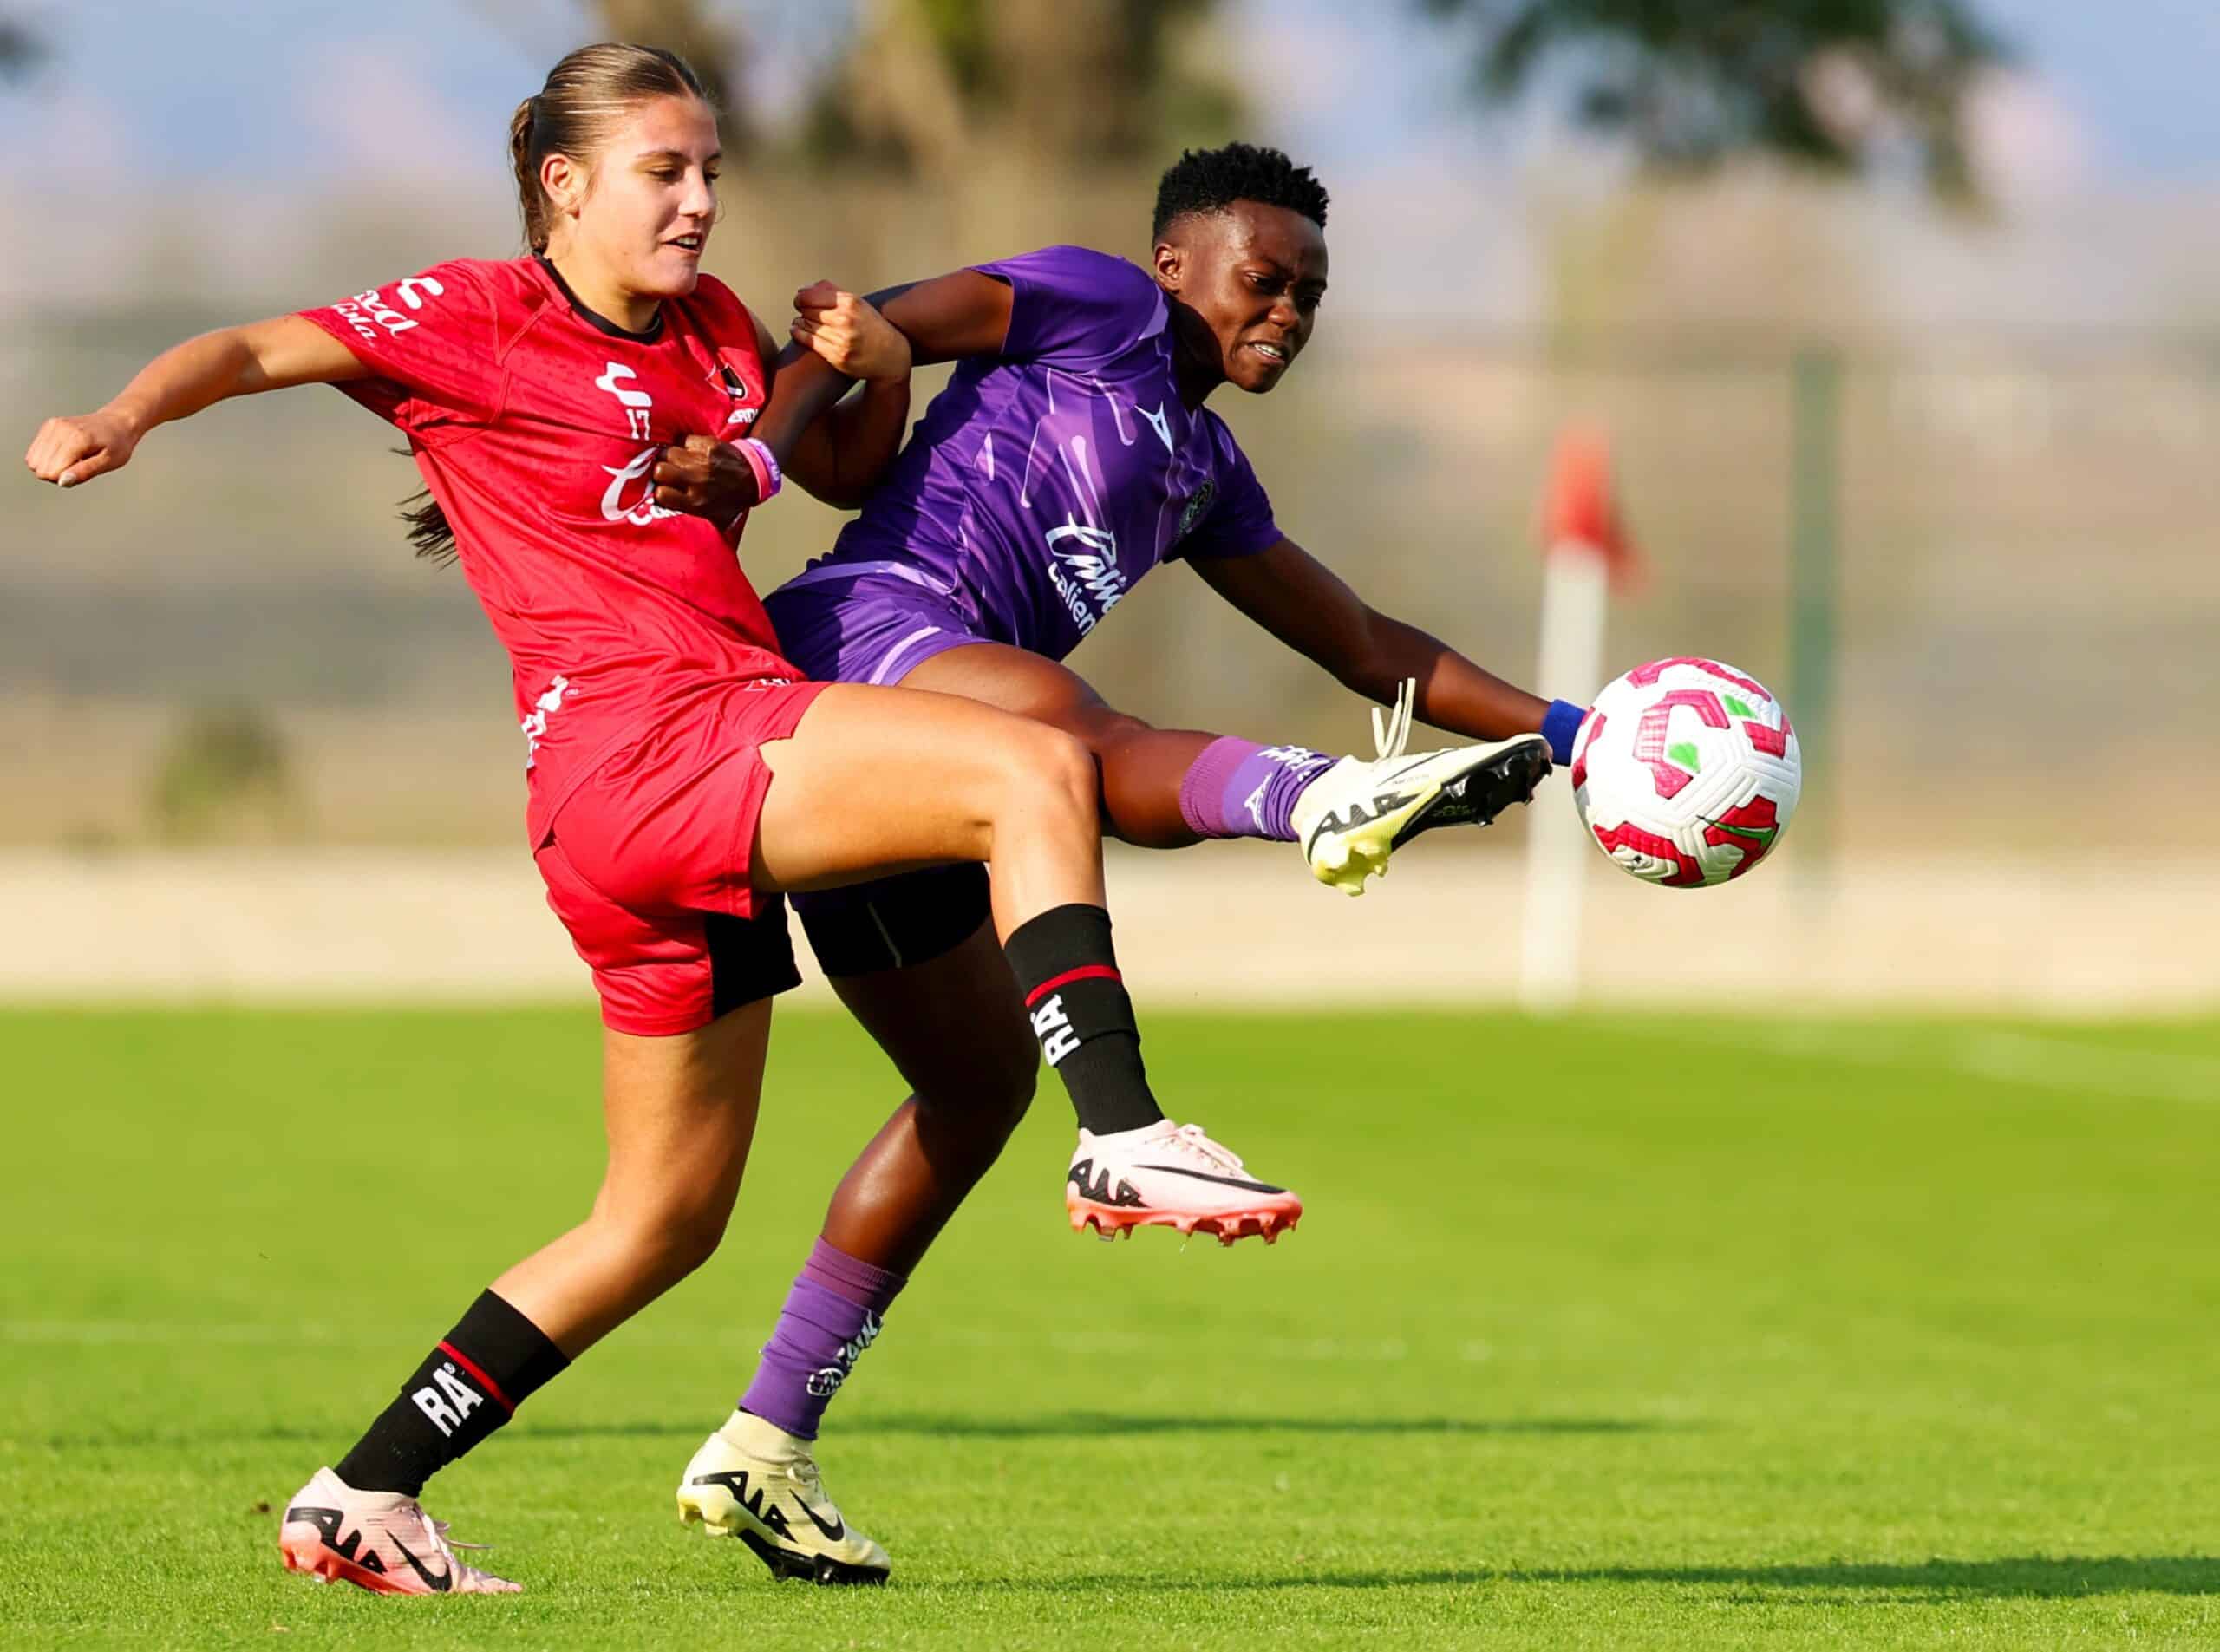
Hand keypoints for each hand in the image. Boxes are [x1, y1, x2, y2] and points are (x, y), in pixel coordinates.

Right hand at [25, 408, 141, 487]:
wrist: (117, 423)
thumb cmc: (117, 445)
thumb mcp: (109, 462)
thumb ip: (85, 472)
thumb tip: (62, 481)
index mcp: (77, 439)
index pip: (52, 471)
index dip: (65, 479)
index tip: (81, 471)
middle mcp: (61, 429)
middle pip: (40, 467)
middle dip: (57, 474)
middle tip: (77, 466)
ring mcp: (52, 425)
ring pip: (33, 460)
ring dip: (51, 466)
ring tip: (72, 459)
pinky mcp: (48, 425)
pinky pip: (34, 452)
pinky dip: (47, 457)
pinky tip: (65, 453)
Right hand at [653, 433, 757, 529]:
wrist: (754, 478)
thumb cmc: (730, 501)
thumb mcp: (712, 519)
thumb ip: (689, 518)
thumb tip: (662, 516)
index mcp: (696, 503)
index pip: (661, 494)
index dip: (660, 492)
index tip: (664, 491)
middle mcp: (697, 481)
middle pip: (660, 470)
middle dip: (660, 472)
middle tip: (666, 473)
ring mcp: (703, 461)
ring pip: (669, 452)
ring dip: (670, 457)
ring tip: (677, 461)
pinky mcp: (709, 445)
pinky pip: (684, 440)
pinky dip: (686, 445)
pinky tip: (691, 452)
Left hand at [790, 280, 910, 383]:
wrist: (892, 357)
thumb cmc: (873, 328)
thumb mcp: (859, 304)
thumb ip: (833, 293)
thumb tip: (804, 289)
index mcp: (851, 302)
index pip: (810, 296)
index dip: (801, 298)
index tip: (800, 301)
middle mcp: (846, 320)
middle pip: (806, 310)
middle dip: (802, 310)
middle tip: (803, 313)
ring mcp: (842, 339)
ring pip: (806, 325)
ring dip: (800, 323)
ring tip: (801, 322)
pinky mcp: (838, 356)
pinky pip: (809, 341)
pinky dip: (799, 334)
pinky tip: (798, 331)